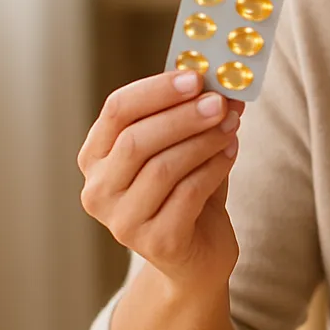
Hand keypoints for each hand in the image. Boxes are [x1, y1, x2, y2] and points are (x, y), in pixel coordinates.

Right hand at [77, 71, 245, 290]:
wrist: (197, 256)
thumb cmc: (185, 191)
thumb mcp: (178, 147)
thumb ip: (185, 113)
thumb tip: (214, 73)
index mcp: (96, 157)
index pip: (116, 111)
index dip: (156, 90)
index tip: (195, 76)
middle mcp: (99, 190)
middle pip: (137, 139)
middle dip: (184, 115)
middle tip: (220, 100)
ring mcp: (122, 221)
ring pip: (164, 167)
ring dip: (204, 139)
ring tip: (233, 123)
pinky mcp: (155, 243)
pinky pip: (188, 193)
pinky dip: (214, 167)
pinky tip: (231, 152)